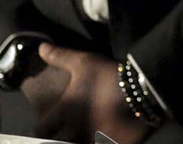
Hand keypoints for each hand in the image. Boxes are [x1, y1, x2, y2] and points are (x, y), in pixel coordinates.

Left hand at [28, 45, 149, 143]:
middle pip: (57, 142)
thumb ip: (60, 57)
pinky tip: (101, 135)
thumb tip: (41, 48)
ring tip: (83, 132)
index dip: (41, 126)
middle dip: (58, 137)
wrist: (141, 92)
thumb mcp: (83, 62)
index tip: (45, 122)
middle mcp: (75, 130)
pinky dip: (98, 141)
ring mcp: (92, 140)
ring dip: (77, 139)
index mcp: (65, 112)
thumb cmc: (108, 77)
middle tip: (64, 129)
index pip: (41, 128)